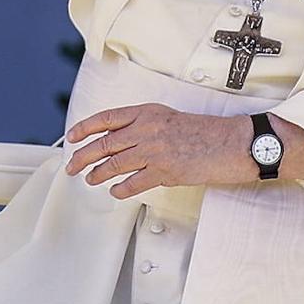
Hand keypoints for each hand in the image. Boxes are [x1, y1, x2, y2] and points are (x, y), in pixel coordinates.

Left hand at [64, 103, 257, 198]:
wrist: (231, 142)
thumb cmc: (205, 131)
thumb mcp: (168, 118)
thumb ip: (143, 125)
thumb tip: (119, 139)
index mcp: (147, 112)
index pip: (106, 118)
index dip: (85, 128)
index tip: (72, 136)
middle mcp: (146, 129)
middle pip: (104, 143)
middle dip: (83, 156)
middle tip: (72, 166)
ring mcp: (154, 151)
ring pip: (113, 164)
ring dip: (98, 174)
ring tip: (90, 179)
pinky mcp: (164, 172)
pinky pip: (133, 182)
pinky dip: (120, 189)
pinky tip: (115, 191)